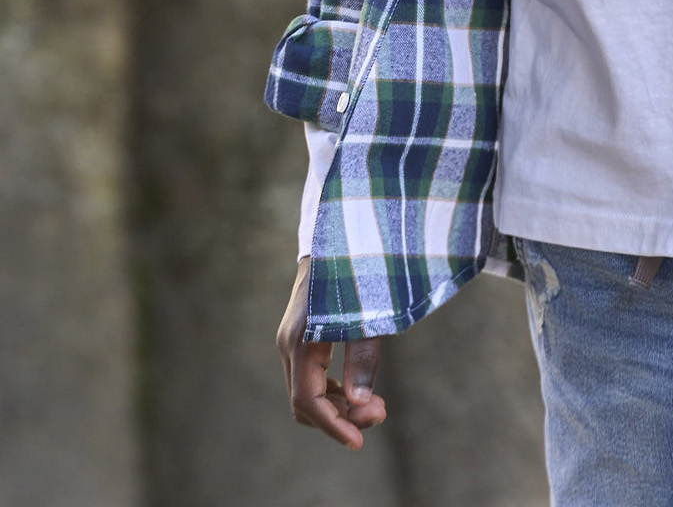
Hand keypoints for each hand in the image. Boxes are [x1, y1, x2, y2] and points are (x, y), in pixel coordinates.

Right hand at [277, 256, 386, 447]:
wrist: (340, 232)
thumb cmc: (355, 270)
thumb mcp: (366, 313)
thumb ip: (362, 356)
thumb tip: (360, 401)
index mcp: (300, 342)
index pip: (308, 402)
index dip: (334, 426)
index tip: (360, 441)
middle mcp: (289, 346)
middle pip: (307, 403)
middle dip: (341, 416)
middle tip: (381, 412)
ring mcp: (293, 341)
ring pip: (308, 393)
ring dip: (339, 405)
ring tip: (378, 405)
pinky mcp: (302, 336)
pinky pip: (312, 378)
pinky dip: (334, 390)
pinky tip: (359, 389)